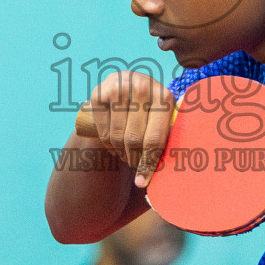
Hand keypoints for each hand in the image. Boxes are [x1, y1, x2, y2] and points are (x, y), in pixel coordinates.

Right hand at [79, 70, 174, 187]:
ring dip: (120, 152)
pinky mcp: (99, 93)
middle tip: (134, 166)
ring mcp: (119, 88)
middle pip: (134, 139)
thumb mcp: (162, 116)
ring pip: (117, 136)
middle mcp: (142, 88)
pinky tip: (113, 144)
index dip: (148, 163)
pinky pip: (102, 129)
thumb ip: (164, 140)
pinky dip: (107, 143)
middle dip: (133, 159)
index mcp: (164, 96)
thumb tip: (158, 178)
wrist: (126, 83)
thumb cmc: (149, 108)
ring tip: (125, 154)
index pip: (155, 137)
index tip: (142, 181)